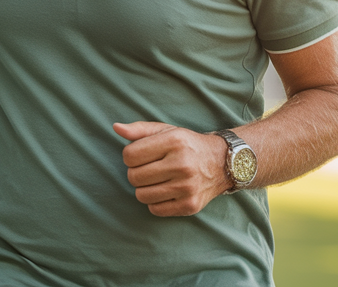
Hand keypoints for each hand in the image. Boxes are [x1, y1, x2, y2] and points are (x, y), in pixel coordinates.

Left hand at [112, 121, 230, 216]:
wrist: (222, 163)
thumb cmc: (187, 145)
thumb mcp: (166, 131)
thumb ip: (139, 130)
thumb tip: (116, 128)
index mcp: (174, 142)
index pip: (129, 155)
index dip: (130, 156)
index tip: (141, 155)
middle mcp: (182, 165)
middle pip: (133, 177)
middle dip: (135, 172)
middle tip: (148, 168)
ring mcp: (187, 187)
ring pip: (141, 196)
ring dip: (144, 188)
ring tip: (156, 180)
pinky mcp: (189, 206)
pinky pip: (155, 209)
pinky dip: (155, 202)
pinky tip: (165, 191)